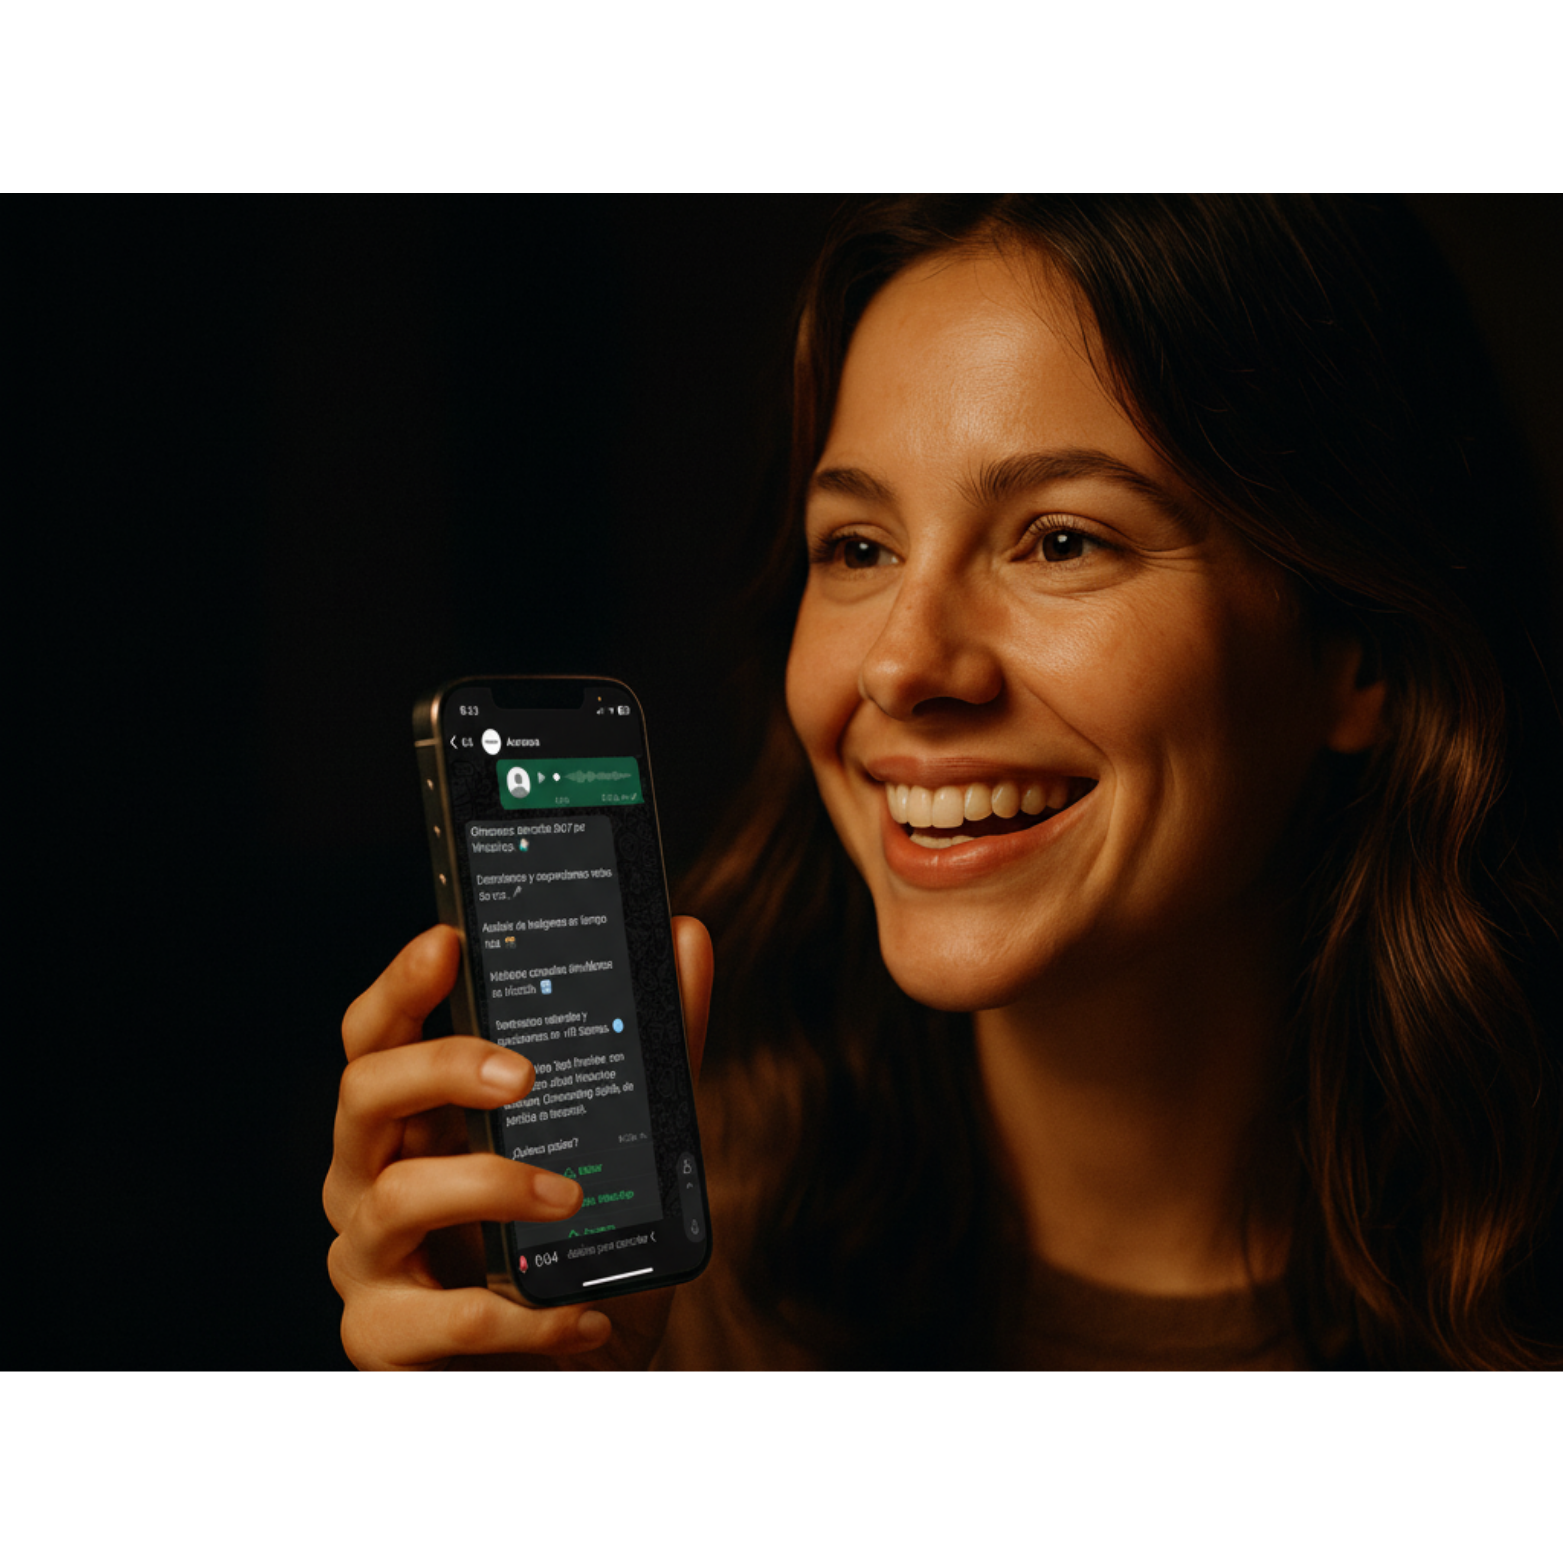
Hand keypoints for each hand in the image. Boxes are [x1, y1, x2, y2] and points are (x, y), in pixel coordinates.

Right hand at [325, 918, 712, 1370]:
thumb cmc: (582, 1249)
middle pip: (362, 1093)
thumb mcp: (630, 1142)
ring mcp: (370, 1262)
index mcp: (417, 1117)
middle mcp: (372, 1177)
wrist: (576, 1379)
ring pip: (392, 1199)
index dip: (402, 984)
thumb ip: (655, 1046)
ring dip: (492, 1188)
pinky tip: (584, 1317)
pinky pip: (442, 1321)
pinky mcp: (384, 1343)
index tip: (450, 941)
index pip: (380, 1035)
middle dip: (440, 1068)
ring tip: (572, 1197)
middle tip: (524, 1074)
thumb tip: (688, 937)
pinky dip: (522, 1318)